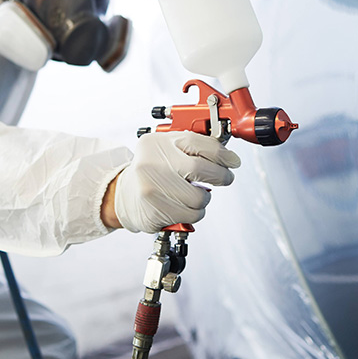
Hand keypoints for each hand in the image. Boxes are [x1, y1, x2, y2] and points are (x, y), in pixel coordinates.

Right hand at [110, 131, 240, 232]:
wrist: (124, 194)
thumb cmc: (152, 169)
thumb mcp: (167, 148)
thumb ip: (194, 146)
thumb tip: (229, 157)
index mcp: (157, 143)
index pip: (197, 143)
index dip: (222, 153)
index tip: (233, 161)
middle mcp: (151, 164)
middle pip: (201, 169)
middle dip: (221, 176)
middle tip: (224, 178)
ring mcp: (151, 189)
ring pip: (200, 197)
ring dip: (204, 198)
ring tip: (194, 194)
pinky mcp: (155, 212)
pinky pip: (191, 215)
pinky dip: (194, 212)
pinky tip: (183, 206)